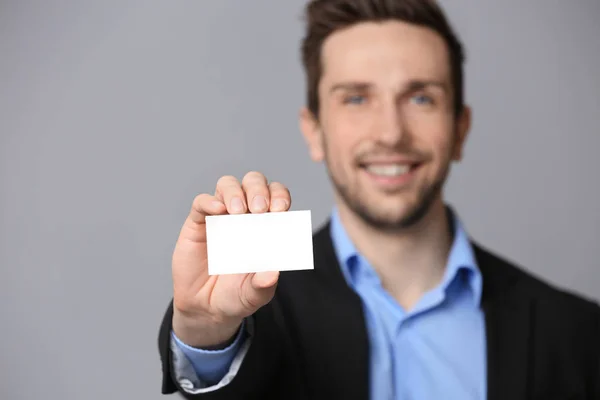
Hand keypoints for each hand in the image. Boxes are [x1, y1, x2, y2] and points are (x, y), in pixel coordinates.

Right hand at [171, 171, 290, 347]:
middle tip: (260, 209)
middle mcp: (245, 215)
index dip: (280, 196)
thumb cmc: (236, 296)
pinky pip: (202, 202)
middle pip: (254, 183)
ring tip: (238, 212)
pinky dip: (209, 201)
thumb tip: (273, 273)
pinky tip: (217, 211)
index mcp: (266, 225)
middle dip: (259, 190)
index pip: (277, 197)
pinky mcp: (198, 223)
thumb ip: (263, 285)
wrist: (205, 309)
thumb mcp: (253, 295)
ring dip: (235, 192)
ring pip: (228, 185)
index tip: (280, 209)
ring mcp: (221, 217)